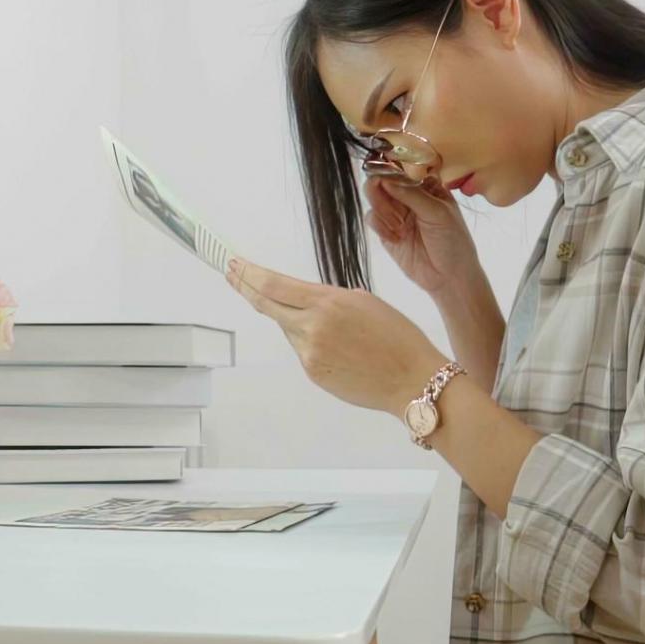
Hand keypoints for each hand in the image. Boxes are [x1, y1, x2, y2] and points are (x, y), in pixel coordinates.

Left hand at [225, 257, 447, 415]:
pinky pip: (301, 349)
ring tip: (330, 324)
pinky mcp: (313, 373)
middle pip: (266, 304)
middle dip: (245, 287)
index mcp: (327, 302)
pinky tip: (338, 346)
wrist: (412, 380)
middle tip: (232, 274)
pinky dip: (309, 341)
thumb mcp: (363, 301)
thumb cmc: (397, 337)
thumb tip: (301, 300)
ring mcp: (309, 353)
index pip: (274, 285)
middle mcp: (312, 327)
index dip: (249, 274)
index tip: (233, 263)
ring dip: (292, 318)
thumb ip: (326, 298)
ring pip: (287, 328)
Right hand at [363, 176, 482, 298]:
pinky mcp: (386, 231)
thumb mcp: (438, 213)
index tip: (382, 165)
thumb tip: (385, 179)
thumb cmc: (453, 241)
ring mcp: (396, 212)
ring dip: (381, 207)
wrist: (449, 277)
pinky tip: (395, 237)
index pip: (405, 168)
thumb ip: (411, 195)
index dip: (392, 165)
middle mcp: (409, 196)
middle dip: (381, 186)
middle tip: (382, 193)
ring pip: (375, 197)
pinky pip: (372, 218)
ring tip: (396, 223)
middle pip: (384, 179)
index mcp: (427, 186)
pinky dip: (380, 225)